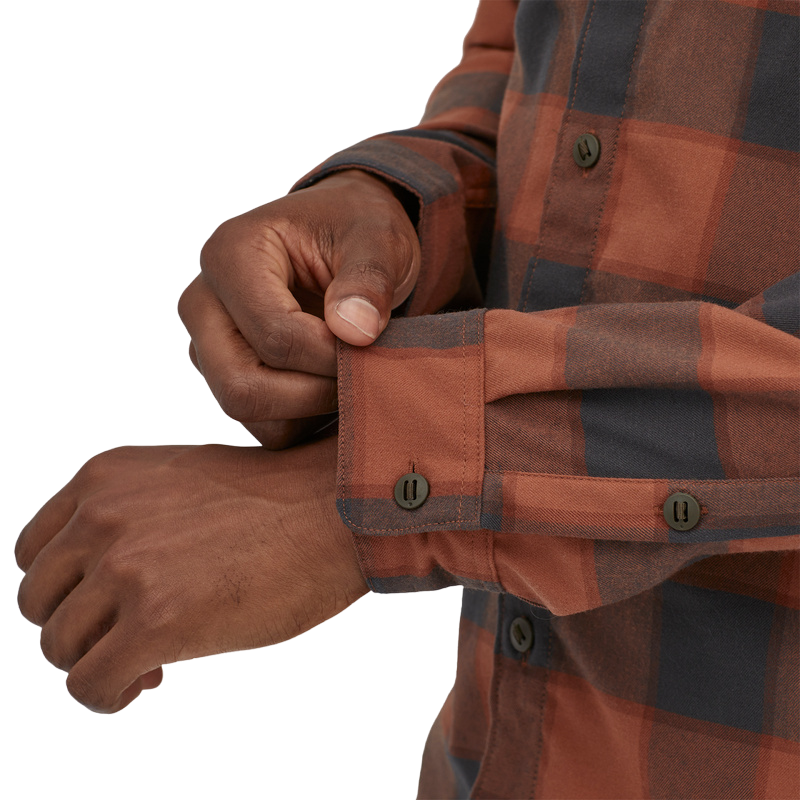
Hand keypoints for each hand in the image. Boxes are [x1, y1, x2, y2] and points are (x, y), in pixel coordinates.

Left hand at [15, 436, 366, 712]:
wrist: (338, 509)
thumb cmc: (278, 500)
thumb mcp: (183, 482)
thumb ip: (130, 517)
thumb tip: (104, 588)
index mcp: (105, 477)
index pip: (35, 553)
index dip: (67, 590)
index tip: (108, 607)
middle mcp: (103, 516)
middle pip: (41, 603)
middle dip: (80, 629)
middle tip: (131, 637)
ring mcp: (126, 567)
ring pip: (58, 647)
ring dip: (97, 662)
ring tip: (149, 661)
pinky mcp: (155, 621)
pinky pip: (89, 685)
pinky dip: (109, 696)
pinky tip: (150, 681)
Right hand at [178, 169, 420, 448]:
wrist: (345, 241)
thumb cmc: (356, 230)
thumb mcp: (377, 237)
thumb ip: (369, 278)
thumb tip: (354, 331)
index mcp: (230, 255)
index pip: (274, 335)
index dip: (331, 356)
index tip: (373, 347)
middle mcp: (203, 304)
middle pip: (242, 387)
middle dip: (314, 393)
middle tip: (364, 374)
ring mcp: (207, 346)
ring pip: (250, 413)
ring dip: (311, 409)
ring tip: (352, 373)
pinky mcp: (225, 376)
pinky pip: (263, 425)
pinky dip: (305, 419)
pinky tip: (333, 383)